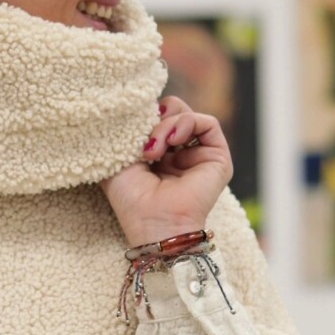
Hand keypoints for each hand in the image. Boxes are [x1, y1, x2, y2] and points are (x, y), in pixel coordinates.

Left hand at [101, 95, 232, 245]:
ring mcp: (199, 155)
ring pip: (187, 115)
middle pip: (172, 111)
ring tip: (153, 149)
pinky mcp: (217, 158)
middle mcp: (179, 154)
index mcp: (158, 155)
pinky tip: (172, 141)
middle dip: (156, 118)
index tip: (128, 132)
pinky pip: (208, 123)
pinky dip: (188, 123)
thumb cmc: (132, 201)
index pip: (155, 118)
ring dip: (167, 125)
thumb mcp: (118, 160)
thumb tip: (137, 110)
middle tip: (144, 142)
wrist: (153, 224)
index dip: (144, 118)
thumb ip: (126, 133)